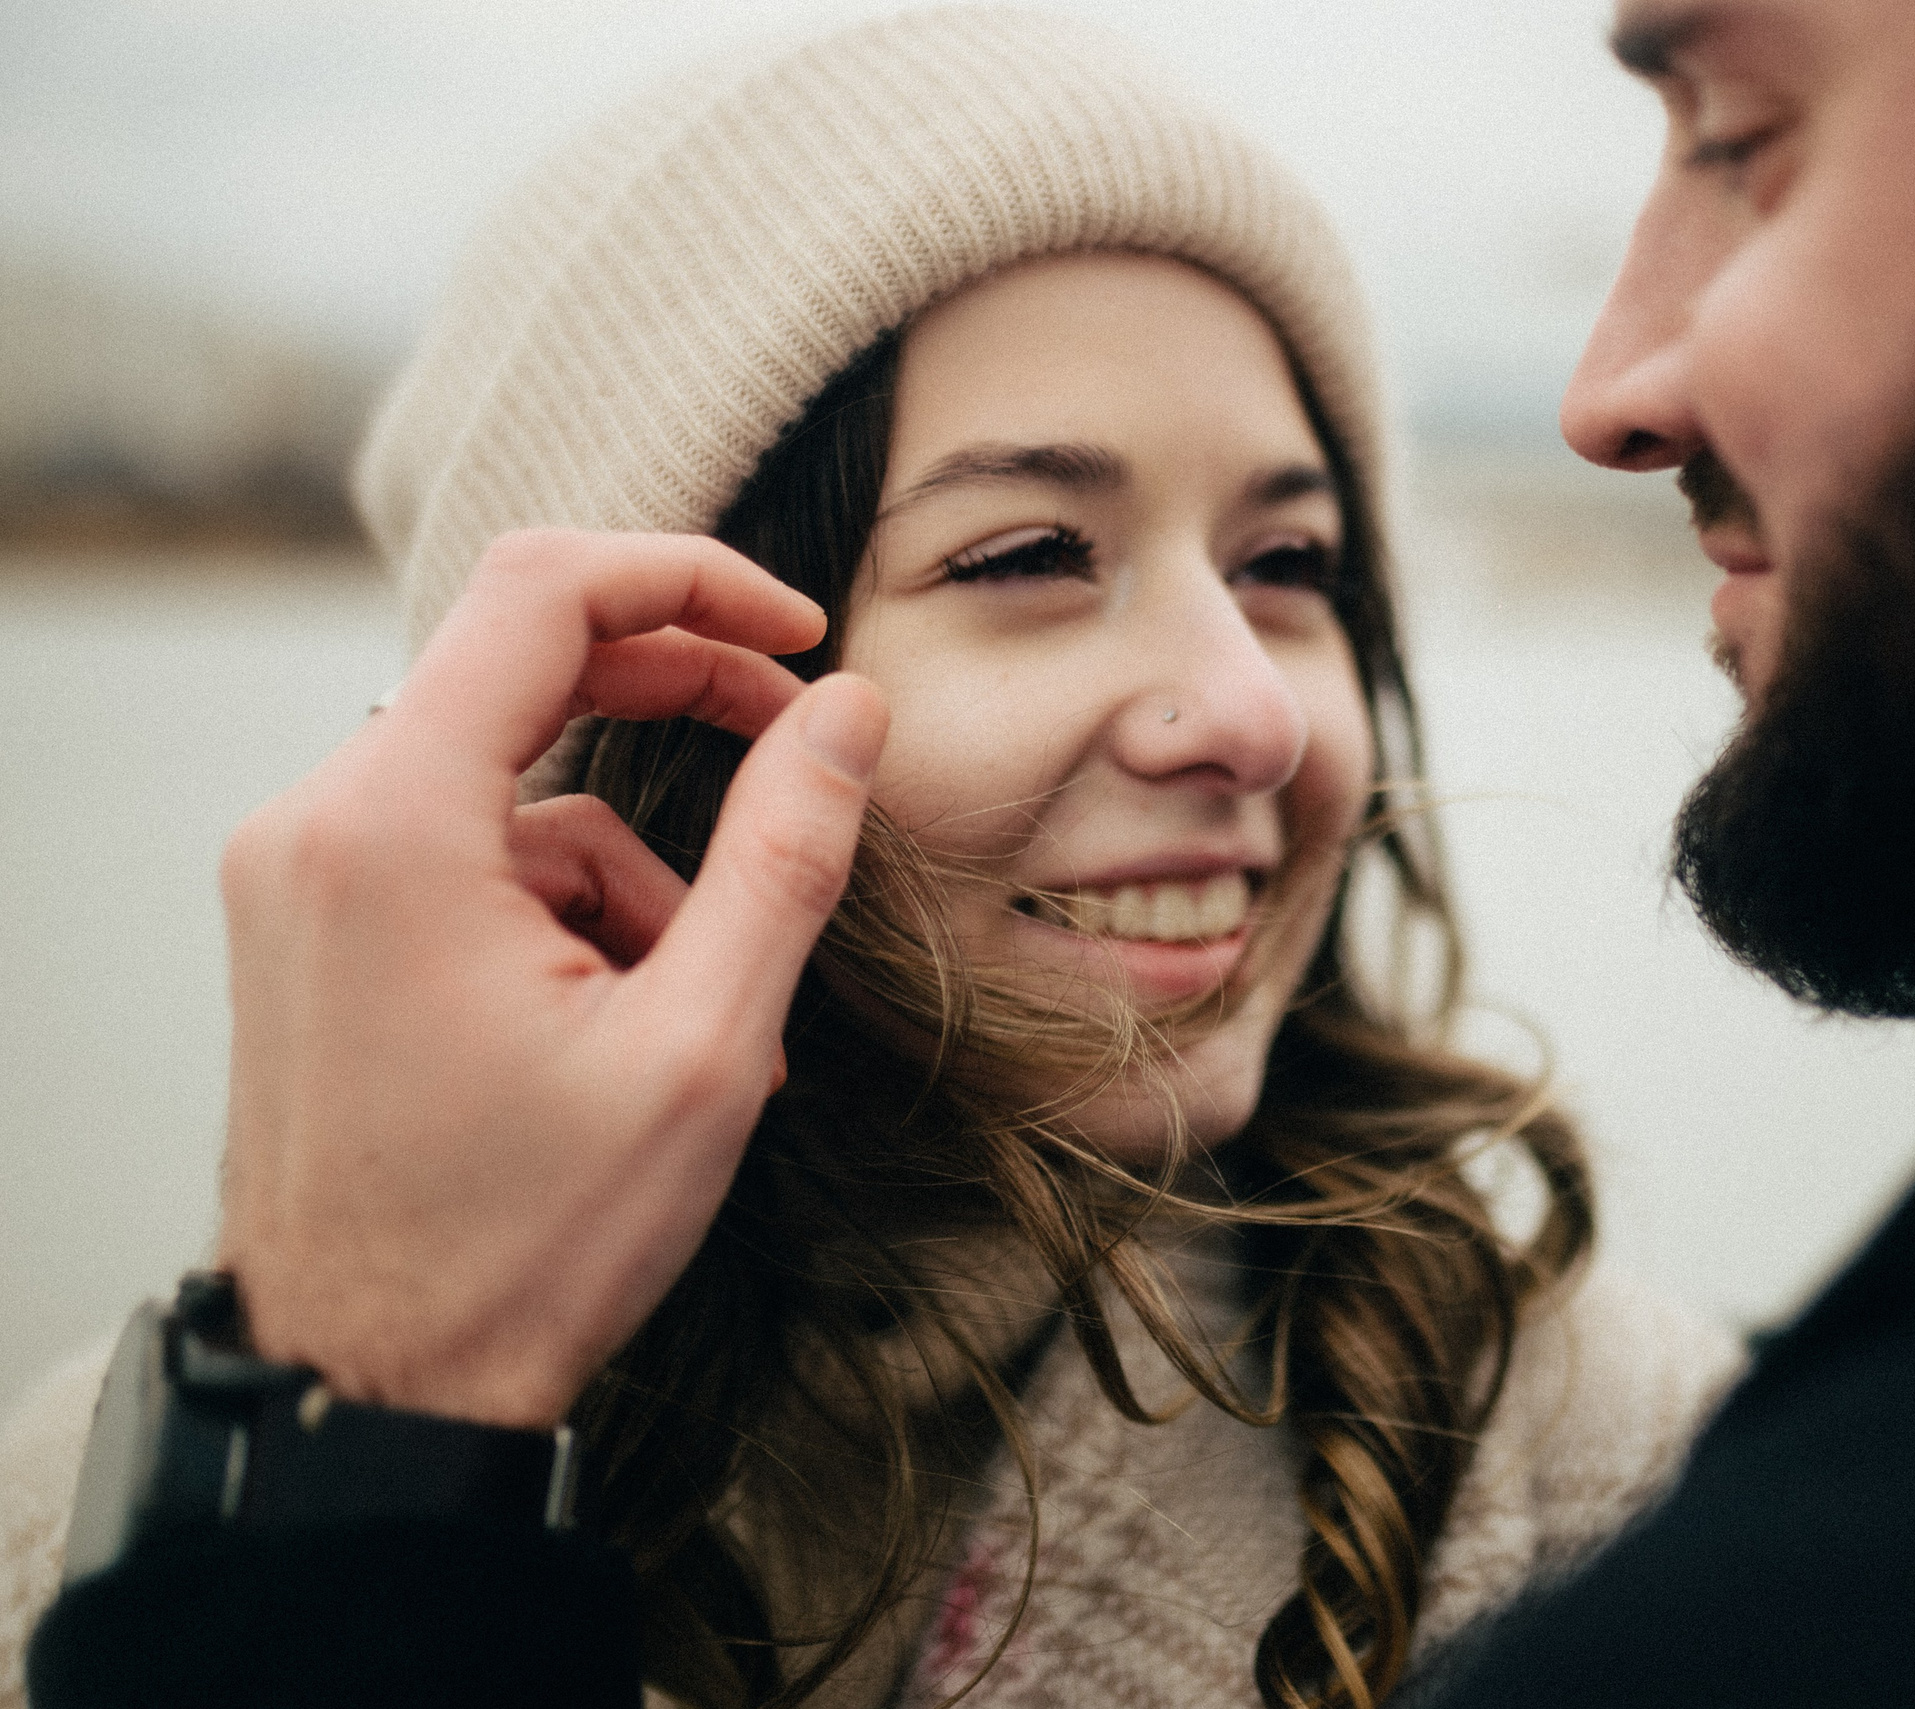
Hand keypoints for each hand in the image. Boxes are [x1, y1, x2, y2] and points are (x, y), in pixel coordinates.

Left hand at [214, 530, 886, 1428]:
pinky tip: (623, 1030)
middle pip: (522, 665)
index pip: (544, 590)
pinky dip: (566, 906)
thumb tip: (849, 711)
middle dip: (679, 695)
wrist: (372, 1395)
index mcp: (396, 825)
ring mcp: (300, 880)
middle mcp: (318, 825)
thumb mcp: (702, 1047)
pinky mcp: (311, 931)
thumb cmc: (527, 1242)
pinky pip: (465, 853)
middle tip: (802, 749)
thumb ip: (785, 854)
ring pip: (511, 783)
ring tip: (703, 1012)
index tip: (800, 636)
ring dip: (632, 860)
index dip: (693, 580)